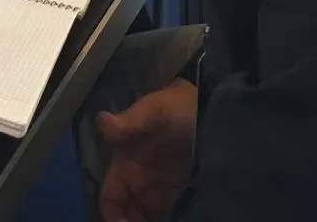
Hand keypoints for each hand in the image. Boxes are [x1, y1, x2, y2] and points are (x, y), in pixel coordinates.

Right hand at [95, 79, 197, 221]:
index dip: (112, 213)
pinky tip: (169, 221)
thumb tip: (101, 121)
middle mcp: (138, 175)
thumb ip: (130, 120)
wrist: (215, 108)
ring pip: (142, 215)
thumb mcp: (156, 110)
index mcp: (125, 159)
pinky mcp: (178, 190)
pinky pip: (163, 214)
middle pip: (125, 210)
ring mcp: (158, 184)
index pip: (110, 195)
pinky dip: (160, 221)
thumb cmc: (181, 107)